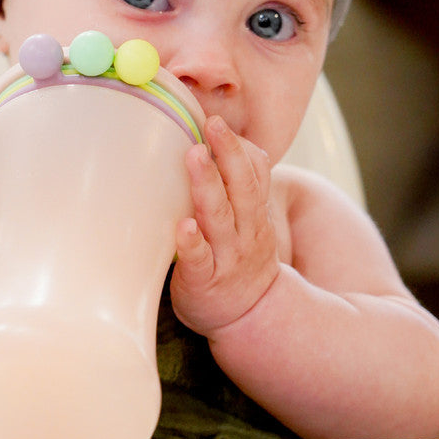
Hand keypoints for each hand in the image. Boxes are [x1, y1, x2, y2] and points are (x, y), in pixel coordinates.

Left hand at [170, 115, 280, 336]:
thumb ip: (239, 186)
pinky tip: (184, 227)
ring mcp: (226, 256)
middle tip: (212, 124)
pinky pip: (199, 260)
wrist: (248, 316)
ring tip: (194, 156)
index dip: (239, 148)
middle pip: (240, 187)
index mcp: (253, 213)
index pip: (254, 174)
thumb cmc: (237, 257)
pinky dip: (192, 242)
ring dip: (207, 184)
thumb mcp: (250, 220)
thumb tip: (223, 142)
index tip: (218, 121)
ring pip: (219, 216)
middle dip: (227, 153)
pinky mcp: (203, 280)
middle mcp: (244, 231)